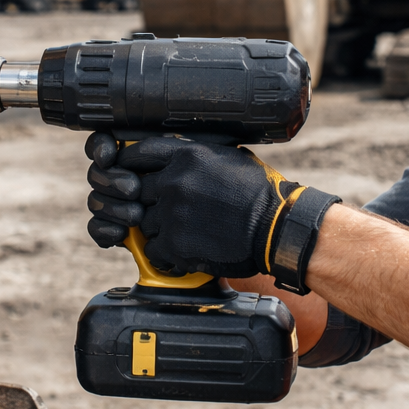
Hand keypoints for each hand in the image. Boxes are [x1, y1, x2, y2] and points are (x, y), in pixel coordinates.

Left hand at [83, 131, 298, 278]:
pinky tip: (182, 251)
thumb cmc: (260, 192)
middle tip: (167, 211)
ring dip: (158, 229)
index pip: (138, 154)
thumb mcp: (228, 157)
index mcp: (187, 156)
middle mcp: (174, 181)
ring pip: (144, 223)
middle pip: (137, 191)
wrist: (277, 228)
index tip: (132, 174)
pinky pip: (152, 249)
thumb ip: (196, 155)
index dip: (131, 165)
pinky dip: (164, 254)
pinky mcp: (175, 243)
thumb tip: (176, 155)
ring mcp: (172, 213)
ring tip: (183, 233)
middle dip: (149, 202)